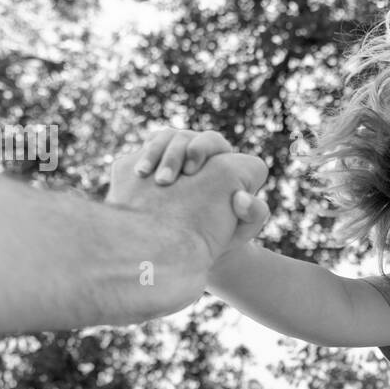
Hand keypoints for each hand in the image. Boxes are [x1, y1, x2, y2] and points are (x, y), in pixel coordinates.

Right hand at [129, 127, 271, 249]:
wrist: (180, 251)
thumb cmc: (216, 240)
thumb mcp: (239, 232)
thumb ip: (254, 214)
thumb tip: (243, 198)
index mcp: (221, 161)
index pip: (212, 142)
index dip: (202, 150)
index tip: (191, 170)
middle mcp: (195, 154)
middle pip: (183, 137)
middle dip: (174, 153)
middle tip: (167, 177)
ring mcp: (170, 157)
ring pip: (160, 141)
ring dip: (152, 155)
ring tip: (145, 176)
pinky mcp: (149, 167)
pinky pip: (141, 153)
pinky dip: (138, 162)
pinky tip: (135, 176)